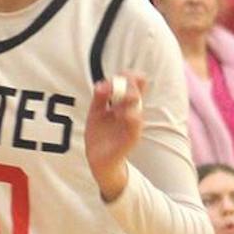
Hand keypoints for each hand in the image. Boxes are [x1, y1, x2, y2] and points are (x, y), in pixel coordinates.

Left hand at [86, 72, 145, 200]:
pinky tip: (126, 114)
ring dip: (132, 99)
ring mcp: (131, 126)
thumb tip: (101, 84)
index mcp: (121, 105)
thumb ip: (100, 99)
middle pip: (135, 94)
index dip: (130, 78)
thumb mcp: (96, 113)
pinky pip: (135, 127)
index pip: (131, 86)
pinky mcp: (131, 138)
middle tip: (124, 80)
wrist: (99, 160)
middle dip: (130, 86)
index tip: (125, 72)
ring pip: (136, 108)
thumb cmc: (99, 135)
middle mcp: (129, 113)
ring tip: (128, 95)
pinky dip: (132, 118)